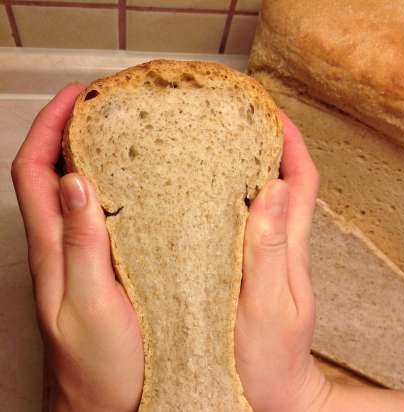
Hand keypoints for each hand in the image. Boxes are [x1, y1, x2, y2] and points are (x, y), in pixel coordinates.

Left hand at [12, 85, 143, 411]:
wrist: (104, 402)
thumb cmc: (98, 365)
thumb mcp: (89, 304)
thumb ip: (82, 246)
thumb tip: (76, 182)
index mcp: (53, 249)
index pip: (34, 172)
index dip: (47, 129)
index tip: (75, 98)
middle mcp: (63, 245)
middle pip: (51, 173)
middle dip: (68, 131)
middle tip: (104, 108)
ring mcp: (82, 255)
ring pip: (75, 191)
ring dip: (90, 155)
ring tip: (124, 134)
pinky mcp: (104, 265)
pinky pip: (101, 216)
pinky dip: (113, 189)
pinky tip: (141, 186)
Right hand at [235, 112, 329, 411]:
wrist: (269, 391)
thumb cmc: (268, 357)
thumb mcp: (268, 304)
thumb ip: (269, 250)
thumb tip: (270, 190)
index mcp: (289, 246)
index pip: (300, 179)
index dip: (290, 142)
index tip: (268, 112)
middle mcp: (277, 243)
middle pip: (280, 179)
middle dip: (264, 143)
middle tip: (234, 119)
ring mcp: (259, 253)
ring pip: (258, 196)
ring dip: (243, 166)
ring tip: (212, 144)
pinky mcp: (239, 265)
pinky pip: (236, 222)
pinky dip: (223, 199)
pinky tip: (197, 194)